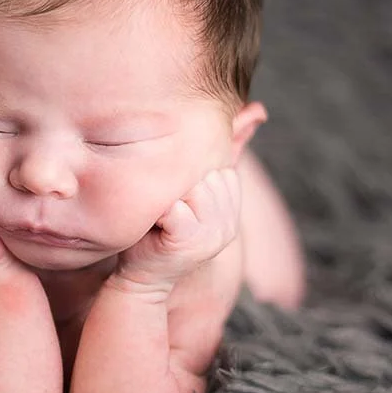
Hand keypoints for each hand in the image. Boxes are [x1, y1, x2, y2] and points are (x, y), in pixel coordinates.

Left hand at [113, 167, 241, 296]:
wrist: (141, 279)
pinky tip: (151, 222)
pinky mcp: (190, 240)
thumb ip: (203, 167)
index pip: (219, 168)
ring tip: (155, 211)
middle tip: (159, 203)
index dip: (191, 173)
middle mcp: (229, 223)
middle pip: (206, 175)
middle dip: (178, 180)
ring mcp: (213, 234)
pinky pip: (175, 207)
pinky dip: (157, 210)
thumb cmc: (154, 232)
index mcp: (231, 210)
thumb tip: (251, 112)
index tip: (172, 193)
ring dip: (166, 193)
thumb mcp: (182, 198)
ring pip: (193, 187)